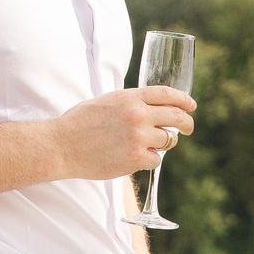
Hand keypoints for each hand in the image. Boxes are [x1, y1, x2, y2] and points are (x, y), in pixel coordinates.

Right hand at [55, 86, 195, 180]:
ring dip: (164, 143)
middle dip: (187, 123)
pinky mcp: (135, 158)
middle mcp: (137, 115)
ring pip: (168, 140)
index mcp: (130, 97)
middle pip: (176, 116)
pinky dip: (149, 159)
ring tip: (149, 145)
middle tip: (188, 128)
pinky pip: (156, 159)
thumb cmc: (79, 124)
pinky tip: (135, 157)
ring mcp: (138, 137)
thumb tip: (150, 109)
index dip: (183, 99)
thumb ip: (129, 102)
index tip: (191, 105)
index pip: (167, 94)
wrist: (62, 146)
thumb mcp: (106, 102)